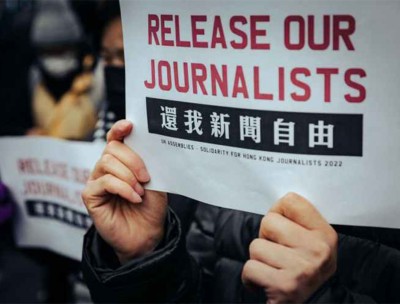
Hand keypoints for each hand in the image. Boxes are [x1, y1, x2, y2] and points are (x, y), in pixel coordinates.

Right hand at [82, 120, 167, 263]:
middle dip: (132, 159)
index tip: (130, 125)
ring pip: (106, 163)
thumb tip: (148, 144)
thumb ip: (148, 163)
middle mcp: (106, 168)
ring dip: (128, 175)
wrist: (147, 234)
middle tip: (146, 177)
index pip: (115, 138)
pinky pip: (104, 182)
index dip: (119, 129)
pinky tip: (135, 197)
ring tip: (141, 190)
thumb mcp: (155, 181)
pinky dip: (123, 188)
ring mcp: (96, 181)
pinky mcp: (90, 196)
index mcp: (121, 161)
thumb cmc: (151, 206)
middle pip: (112, 148)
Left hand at [242, 193, 337, 303]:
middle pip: (269, 221)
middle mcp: (317, 250)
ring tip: (273, 270)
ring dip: (258, 259)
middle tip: (278, 254)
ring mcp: (301, 269)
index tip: (282, 229)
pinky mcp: (284, 287)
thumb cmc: (303, 272)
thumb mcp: (312, 244)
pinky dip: (251, 278)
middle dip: (266, 238)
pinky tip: (265, 283)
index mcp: (325, 234)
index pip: (291, 201)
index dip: (278, 213)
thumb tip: (277, 202)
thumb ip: (298, 221)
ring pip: (256, 246)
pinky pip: (249, 268)